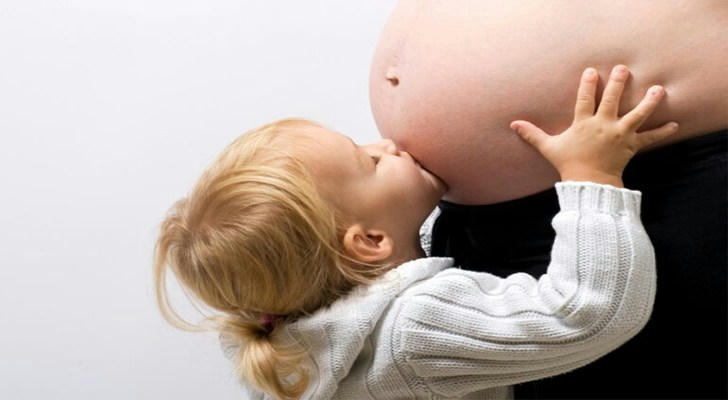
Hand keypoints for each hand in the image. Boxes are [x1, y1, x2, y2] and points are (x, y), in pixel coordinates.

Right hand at [509, 65, 678, 186]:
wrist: (588, 184)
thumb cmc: (568, 164)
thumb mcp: (549, 147)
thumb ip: (532, 134)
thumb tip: (513, 124)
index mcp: (584, 124)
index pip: (586, 98)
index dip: (588, 83)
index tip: (592, 70)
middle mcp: (604, 126)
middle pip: (613, 99)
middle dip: (619, 82)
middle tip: (624, 68)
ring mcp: (620, 135)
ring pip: (638, 114)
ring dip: (649, 101)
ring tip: (658, 88)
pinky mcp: (632, 146)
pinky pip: (649, 138)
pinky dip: (662, 132)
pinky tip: (675, 125)